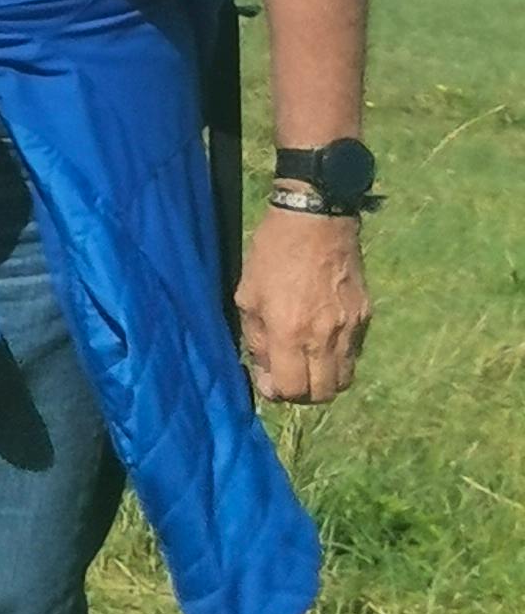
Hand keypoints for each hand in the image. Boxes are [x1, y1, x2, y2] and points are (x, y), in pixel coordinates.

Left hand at [234, 203, 371, 403]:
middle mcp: (325, 336)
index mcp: (290, 332)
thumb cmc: (272, 254)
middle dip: (304, 393)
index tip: (269, 379)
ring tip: (307, 360)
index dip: (278, 392)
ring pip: (345, 378)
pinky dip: (339, 357)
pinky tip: (322, 337)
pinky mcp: (366, 315)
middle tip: (289, 375)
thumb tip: (267, 373)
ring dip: (324, 379)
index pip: (293, 390)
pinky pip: (355, 352)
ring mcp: (351, 327)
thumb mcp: (247, 295)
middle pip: (324, 393)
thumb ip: (257, 340)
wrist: (317, 220)